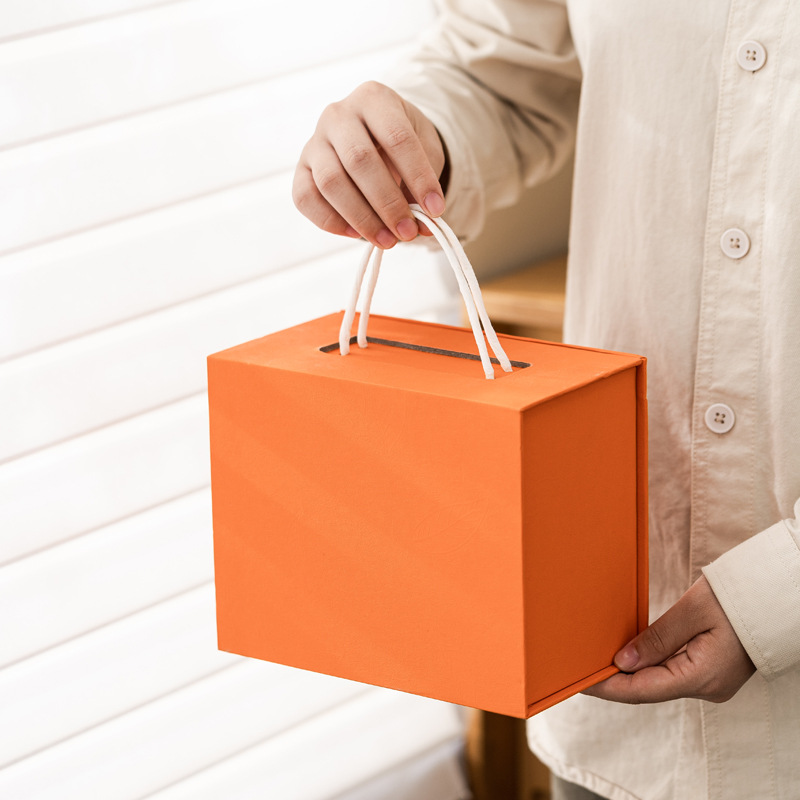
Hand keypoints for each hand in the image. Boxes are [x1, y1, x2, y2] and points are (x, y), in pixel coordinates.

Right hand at [292, 81, 446, 248]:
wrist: (374, 137)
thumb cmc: (401, 145)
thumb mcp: (424, 153)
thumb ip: (423, 187)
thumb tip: (424, 227)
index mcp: (374, 99)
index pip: (397, 138)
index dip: (418, 177)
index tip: (436, 210)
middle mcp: (338, 114)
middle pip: (359, 160)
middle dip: (388, 203)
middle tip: (407, 232)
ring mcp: (315, 141)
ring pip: (331, 182)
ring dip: (361, 218)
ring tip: (387, 240)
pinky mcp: (301, 168)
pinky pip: (306, 198)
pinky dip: (331, 221)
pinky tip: (357, 234)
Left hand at [583, 576, 755, 703]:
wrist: (773, 596)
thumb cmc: (736, 598)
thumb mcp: (692, 611)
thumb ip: (657, 638)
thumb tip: (623, 661)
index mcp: (702, 677)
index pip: (643, 690)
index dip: (608, 686)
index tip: (581, 682)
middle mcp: (707, 687)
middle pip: (649, 688)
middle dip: (615, 679)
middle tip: (581, 669)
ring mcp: (711, 682)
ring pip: (660, 681)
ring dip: (630, 671)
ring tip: (597, 660)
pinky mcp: (711, 672)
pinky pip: (672, 672)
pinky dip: (648, 665)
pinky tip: (629, 654)